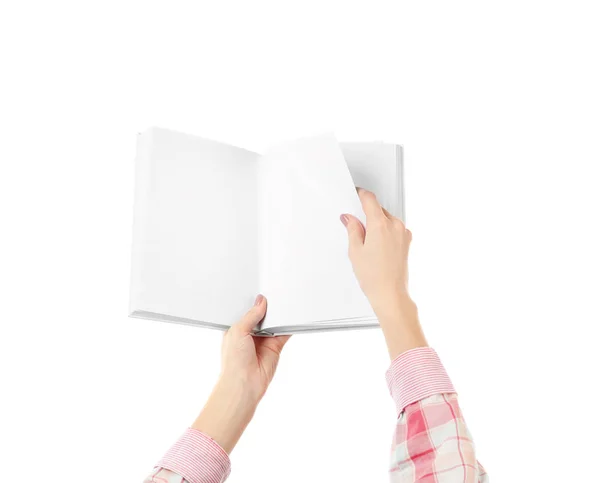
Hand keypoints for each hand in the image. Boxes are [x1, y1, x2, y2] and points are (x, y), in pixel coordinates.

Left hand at [192, 295, 289, 452]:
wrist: (244, 383)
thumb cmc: (234, 361)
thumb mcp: (238, 330)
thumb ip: (251, 315)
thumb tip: (261, 302)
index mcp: (237, 329)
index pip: (246, 311)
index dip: (253, 303)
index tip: (262, 292)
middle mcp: (250, 334)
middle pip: (262, 316)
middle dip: (268, 308)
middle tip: (275, 294)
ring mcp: (263, 340)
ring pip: (274, 323)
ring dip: (278, 316)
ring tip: (284, 302)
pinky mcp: (275, 347)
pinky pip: (284, 333)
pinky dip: (288, 327)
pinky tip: (292, 317)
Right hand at [341, 188, 426, 358]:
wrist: (391, 294)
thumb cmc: (374, 277)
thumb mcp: (355, 251)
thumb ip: (353, 230)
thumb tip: (350, 219)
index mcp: (380, 225)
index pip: (370, 200)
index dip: (361, 194)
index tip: (356, 194)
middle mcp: (395, 226)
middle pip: (379, 210)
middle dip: (367, 214)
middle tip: (356, 226)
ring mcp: (404, 234)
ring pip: (387, 219)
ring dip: (377, 223)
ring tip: (367, 243)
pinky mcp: (407, 241)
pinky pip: (395, 228)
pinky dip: (386, 231)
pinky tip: (377, 246)